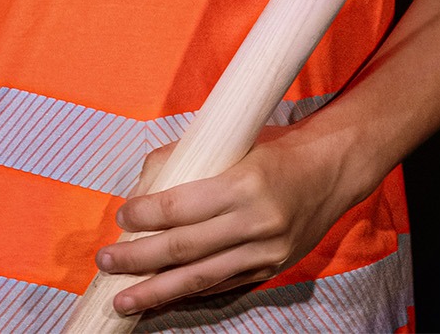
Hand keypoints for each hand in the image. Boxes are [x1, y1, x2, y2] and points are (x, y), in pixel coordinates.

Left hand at [94, 125, 354, 315]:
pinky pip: (222, 286)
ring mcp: (265, 252)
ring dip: (157, 291)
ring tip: (123, 299)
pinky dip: (190, 292)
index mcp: (244, 184)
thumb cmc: (278, 148)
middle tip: (106, 260)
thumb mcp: (235, 141)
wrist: (333, 170)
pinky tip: (163, 296)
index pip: (182, 207)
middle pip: (185, 248)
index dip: (146, 215)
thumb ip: (189, 159)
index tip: (122, 216)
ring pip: (201, 278)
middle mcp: (255, 223)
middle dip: (139, 258)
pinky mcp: (271, 269)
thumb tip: (145, 183)